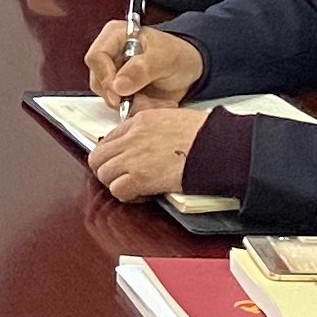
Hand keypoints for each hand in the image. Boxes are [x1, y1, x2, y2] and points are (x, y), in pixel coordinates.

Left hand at [84, 105, 211, 204]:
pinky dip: (128, 196)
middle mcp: (132, 137)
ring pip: (103, 174)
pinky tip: (143, 194)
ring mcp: (133, 157)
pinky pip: (117, 190)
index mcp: (141, 120)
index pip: (110, 138)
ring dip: (117, 183)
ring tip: (135, 187)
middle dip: (108, 170)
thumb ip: (155, 130)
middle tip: (123, 178)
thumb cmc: (207, 135)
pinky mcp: (139, 177)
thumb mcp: (175, 120)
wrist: (217, 146)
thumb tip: (150, 143)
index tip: (123, 162)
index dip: (115, 155)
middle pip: (98, 156)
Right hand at [85, 20, 206, 109]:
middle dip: (121, 95)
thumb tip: (118, 85)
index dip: (105, 76)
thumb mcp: (164, 58)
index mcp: (116, 36)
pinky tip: (152, 103)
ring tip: (154, 100)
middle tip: (142, 99)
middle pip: (98, 80)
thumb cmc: (178, 55)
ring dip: (132, 104)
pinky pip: (119, 107)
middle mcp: (110, 55)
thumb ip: (142, 68)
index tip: (119, 91)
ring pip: (108, 97)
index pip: (96, 57)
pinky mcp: (120, 91)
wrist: (188, 70)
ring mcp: (114, 74)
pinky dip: (136, 109)